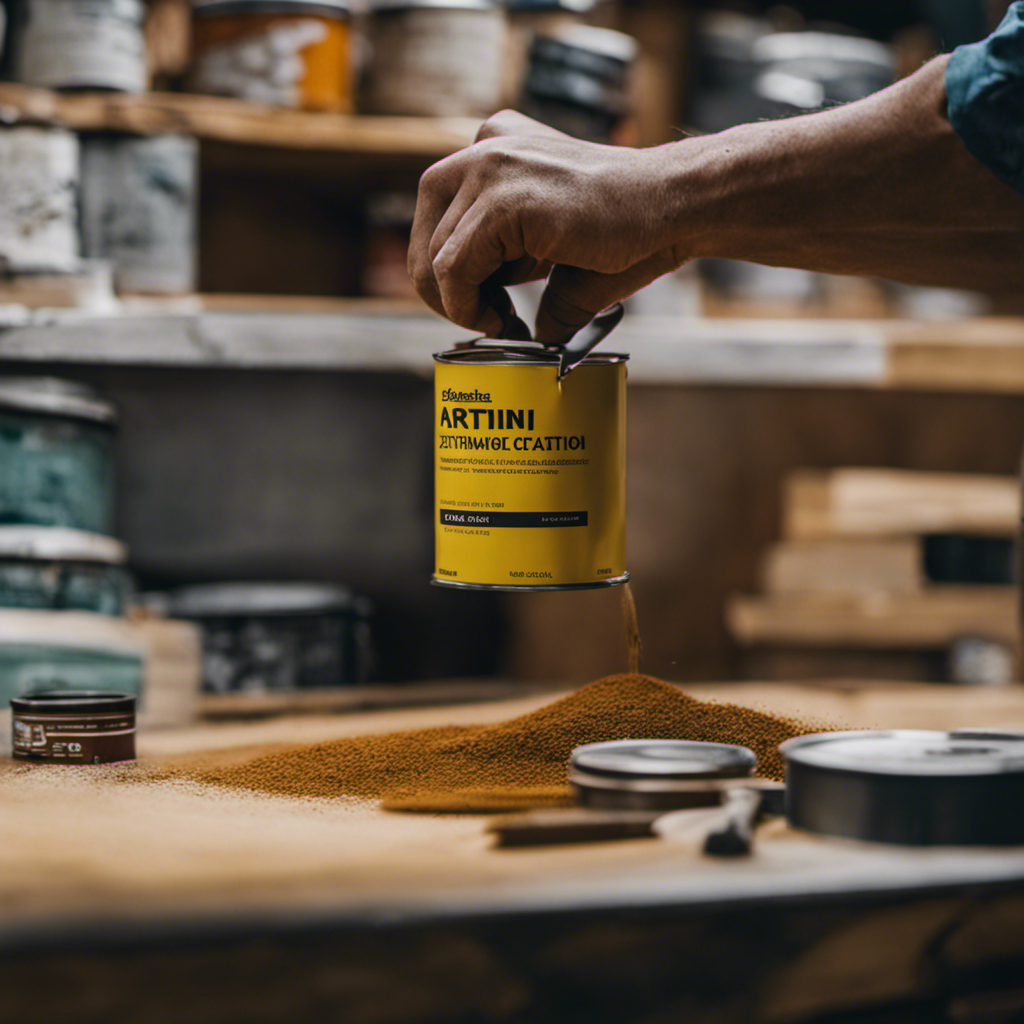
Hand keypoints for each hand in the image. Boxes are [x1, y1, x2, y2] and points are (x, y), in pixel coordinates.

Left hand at [408, 110, 681, 344]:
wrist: (672, 210)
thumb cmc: (626, 231)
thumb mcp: (550, 250)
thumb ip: (512, 275)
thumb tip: (514, 335)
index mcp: (493, 150)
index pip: (438, 221)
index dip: (452, 277)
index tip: (490, 309)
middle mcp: (482, 147)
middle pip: (425, 237)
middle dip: (445, 293)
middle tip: (485, 322)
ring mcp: (488, 167)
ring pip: (435, 257)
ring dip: (461, 306)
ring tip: (503, 323)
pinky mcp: (501, 200)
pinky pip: (453, 268)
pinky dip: (467, 307)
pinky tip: (501, 320)